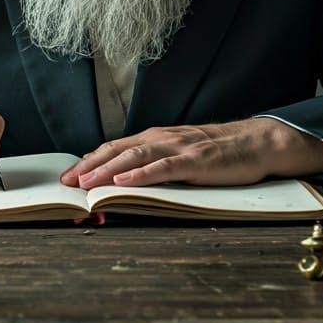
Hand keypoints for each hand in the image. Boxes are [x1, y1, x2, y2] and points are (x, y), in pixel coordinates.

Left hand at [59, 118, 322, 189]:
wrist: (257, 142)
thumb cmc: (218, 153)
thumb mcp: (181, 155)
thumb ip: (156, 164)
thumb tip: (125, 179)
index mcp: (156, 138)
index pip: (114, 148)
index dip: (88, 161)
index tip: (66, 178)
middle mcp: (162, 138)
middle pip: (117, 150)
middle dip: (88, 166)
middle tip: (65, 184)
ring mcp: (178, 148)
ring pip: (135, 156)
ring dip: (107, 169)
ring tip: (86, 183)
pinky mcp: (196, 160)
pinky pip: (164, 167)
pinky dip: (141, 173)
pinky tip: (124, 179)